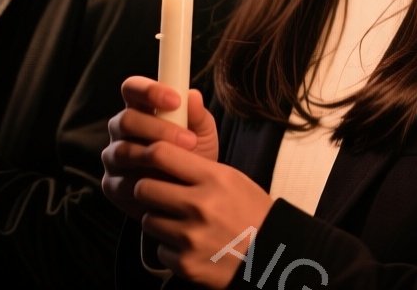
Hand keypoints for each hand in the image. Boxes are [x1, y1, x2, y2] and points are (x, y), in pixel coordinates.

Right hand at [102, 76, 217, 218]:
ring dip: (154, 156)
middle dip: (157, 128)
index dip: (149, 90)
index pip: (132, 88)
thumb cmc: (195, 156)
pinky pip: (121, 182)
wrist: (192, 197)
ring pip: (123, 151)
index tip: (176, 100)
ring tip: (182, 163)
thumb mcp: (203, 135)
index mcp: (140, 108)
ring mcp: (113, 157)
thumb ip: (198, 116)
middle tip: (188, 140)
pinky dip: (144, 183)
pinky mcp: (112, 185)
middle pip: (125, 120)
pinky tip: (165, 185)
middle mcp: (121, 129)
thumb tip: (193, 95)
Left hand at [132, 133, 272, 287]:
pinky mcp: (186, 263)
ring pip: (148, 220)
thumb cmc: (250, 212)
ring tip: (181, 223)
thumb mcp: (231, 179)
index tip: (150, 162)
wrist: (273, 256)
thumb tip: (159, 152)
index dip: (149, 156)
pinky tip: (191, 247)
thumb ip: (197, 167)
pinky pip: (160, 249)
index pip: (161, 154)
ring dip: (159, 221)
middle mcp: (200, 205)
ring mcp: (191, 237)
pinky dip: (170, 249)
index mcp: (213, 178)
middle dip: (148, 191)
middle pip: (144, 188)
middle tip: (160, 195)